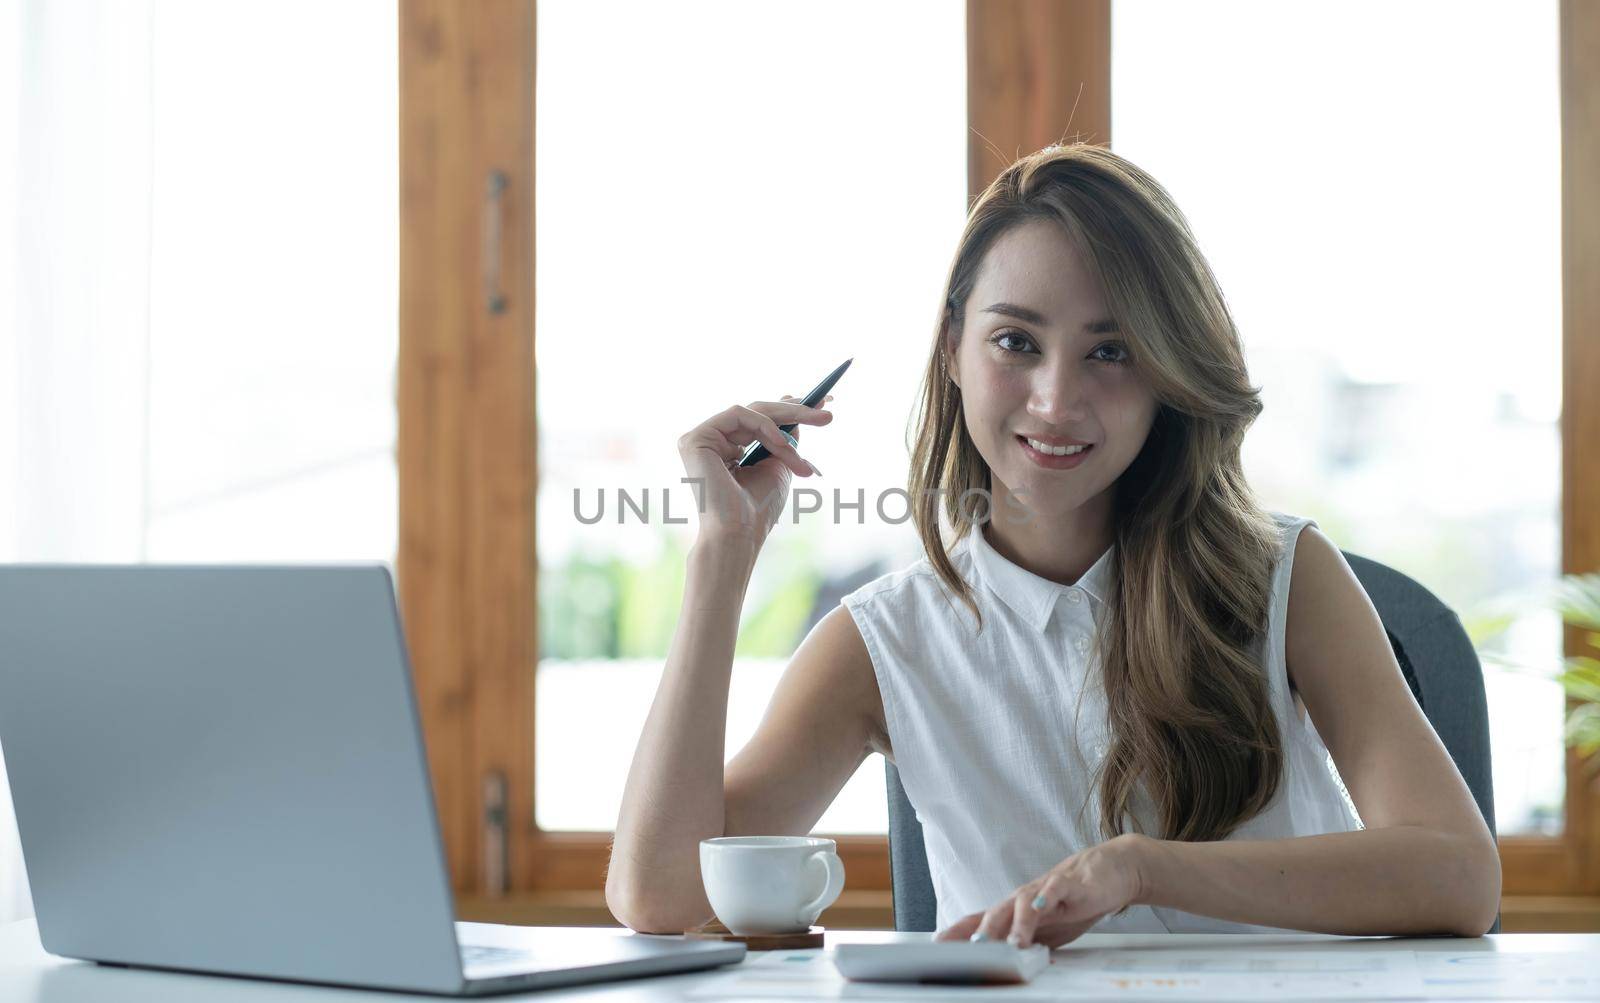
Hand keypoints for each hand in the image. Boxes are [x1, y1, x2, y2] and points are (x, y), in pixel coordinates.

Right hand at [677, 393, 832, 547]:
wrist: (739, 533)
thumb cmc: (757, 509)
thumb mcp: (779, 466)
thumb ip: (784, 440)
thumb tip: (796, 416)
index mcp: (728, 450)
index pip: (758, 420)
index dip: (788, 409)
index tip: (820, 403)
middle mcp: (712, 441)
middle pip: (756, 412)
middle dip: (795, 411)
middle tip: (826, 414)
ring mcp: (701, 438)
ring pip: (752, 412)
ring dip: (784, 428)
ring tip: (800, 455)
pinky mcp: (696, 438)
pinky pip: (738, 415)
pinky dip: (765, 427)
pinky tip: (783, 444)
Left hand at [933, 833, 1150, 948]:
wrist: (1110, 872)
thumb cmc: (1072, 902)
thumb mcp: (1046, 932)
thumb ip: (1026, 947)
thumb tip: (1005, 971)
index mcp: (1014, 911)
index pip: (980, 922)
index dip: (958, 933)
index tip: (936, 947)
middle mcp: (1023, 899)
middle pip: (995, 914)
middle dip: (981, 933)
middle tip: (970, 953)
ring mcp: (1044, 889)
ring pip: (1021, 903)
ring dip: (1015, 924)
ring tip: (1013, 945)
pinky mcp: (1069, 883)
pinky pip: (1054, 889)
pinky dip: (1046, 897)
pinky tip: (1040, 907)